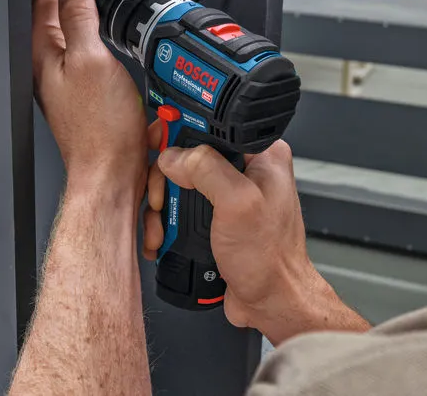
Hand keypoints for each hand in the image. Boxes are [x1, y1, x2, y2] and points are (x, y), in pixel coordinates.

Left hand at [32, 0, 147, 194]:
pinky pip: (81, 51)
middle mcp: (47, 67)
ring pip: (66, 31)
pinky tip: (105, 34)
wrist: (109, 172)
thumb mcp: (91, 60)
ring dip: (80, 7)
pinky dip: (91, 32)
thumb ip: (79, 19)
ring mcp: (62, 81)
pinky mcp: (80, 93)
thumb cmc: (99, 129)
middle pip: (51, 12)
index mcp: (43, 55)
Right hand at [144, 127, 369, 342]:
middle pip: (186, 154)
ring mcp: (228, 194)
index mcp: (260, 154)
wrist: (270, 301)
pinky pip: (180, 207)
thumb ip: (206, 169)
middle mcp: (245, 170)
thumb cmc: (269, 258)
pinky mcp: (215, 216)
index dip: (178, 128)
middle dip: (164, 180)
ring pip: (177, 183)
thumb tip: (173, 155)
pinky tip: (162, 237)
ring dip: (160, 206)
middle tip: (159, 198)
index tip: (156, 139)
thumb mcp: (238, 204)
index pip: (211, 124)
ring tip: (160, 228)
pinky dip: (165, 221)